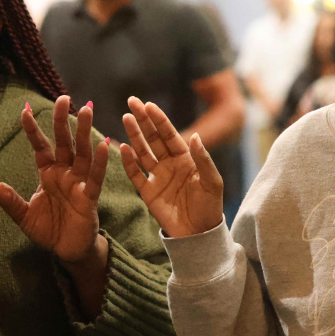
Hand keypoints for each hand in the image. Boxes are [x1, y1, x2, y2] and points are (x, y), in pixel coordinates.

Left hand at [0, 96, 109, 265]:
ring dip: (84, 132)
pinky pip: (95, 177)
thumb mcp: (24, 217)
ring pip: (82, 153)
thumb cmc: (48, 230)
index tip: (25, 111)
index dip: (33, 130)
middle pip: (64, 142)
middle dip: (63, 121)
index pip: (40, 147)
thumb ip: (11, 201)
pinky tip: (103, 144)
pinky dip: (100, 162)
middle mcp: (65, 173)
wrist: (67, 251)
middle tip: (65, 97)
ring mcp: (78, 183)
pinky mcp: (89, 197)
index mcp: (48, 174)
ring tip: (86, 110)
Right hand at [119, 96, 225, 238]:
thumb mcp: (212, 181)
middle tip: (131, 101)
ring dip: (134, 135)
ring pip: (143, 152)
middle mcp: (170, 164)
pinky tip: (122, 147)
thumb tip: (194, 136)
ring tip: (126, 118)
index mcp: (186, 158)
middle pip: (153, 138)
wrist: (199, 234)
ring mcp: (158, 177)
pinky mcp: (148, 192)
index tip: (149, 104)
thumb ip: (203, 159)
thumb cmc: (210, 206)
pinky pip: (136, 174)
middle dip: (143, 120)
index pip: (170, 134)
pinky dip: (128, 161)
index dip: (159, 120)